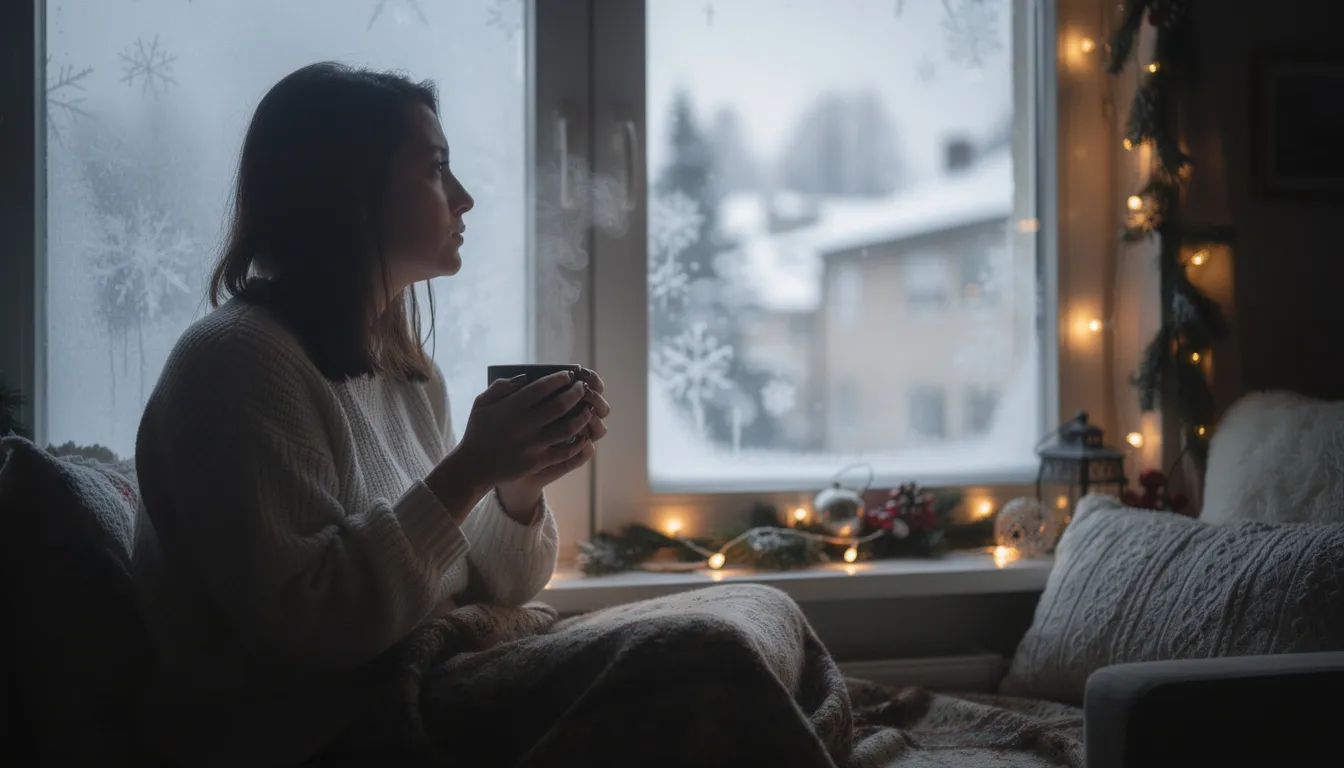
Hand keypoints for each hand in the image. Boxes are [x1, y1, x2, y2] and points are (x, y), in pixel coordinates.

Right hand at [450, 370, 593, 488]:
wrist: (474, 466)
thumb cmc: (479, 430)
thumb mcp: (481, 403)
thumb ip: (501, 386)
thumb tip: (526, 377)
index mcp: (510, 408)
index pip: (541, 388)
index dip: (559, 379)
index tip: (569, 375)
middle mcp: (523, 425)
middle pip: (560, 405)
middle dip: (576, 393)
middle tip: (583, 387)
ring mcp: (532, 445)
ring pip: (568, 428)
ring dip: (582, 416)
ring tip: (588, 408)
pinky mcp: (537, 462)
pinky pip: (565, 452)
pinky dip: (579, 442)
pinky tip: (584, 434)